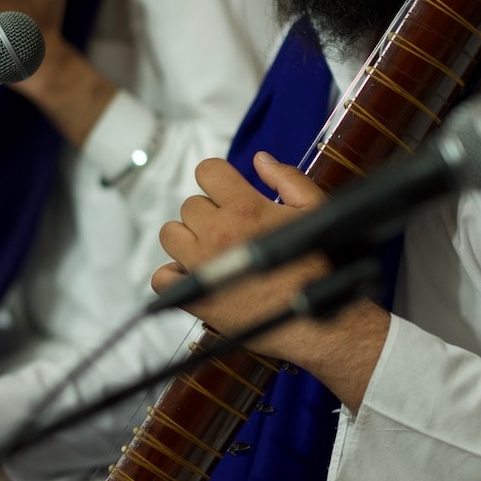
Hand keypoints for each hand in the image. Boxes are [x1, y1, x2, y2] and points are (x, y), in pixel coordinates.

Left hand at [153, 152, 375, 359]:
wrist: (319, 321)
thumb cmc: (320, 267)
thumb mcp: (315, 210)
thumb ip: (287, 179)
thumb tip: (260, 159)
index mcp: (244, 208)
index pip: (207, 171)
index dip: (217, 179)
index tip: (225, 192)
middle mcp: (218, 233)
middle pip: (190, 205)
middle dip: (208, 214)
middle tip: (230, 231)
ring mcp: (202, 265)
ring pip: (169, 235)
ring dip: (186, 239)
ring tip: (210, 251)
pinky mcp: (195, 297)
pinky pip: (161, 278)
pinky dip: (173, 276)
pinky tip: (193, 276)